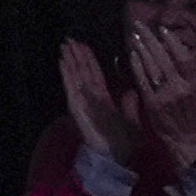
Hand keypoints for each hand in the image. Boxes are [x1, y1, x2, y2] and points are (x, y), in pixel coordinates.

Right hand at [56, 38, 139, 177]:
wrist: (115, 157)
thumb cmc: (124, 142)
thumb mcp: (132, 122)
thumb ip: (129, 106)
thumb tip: (131, 90)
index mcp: (104, 98)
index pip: (96, 74)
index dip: (90, 60)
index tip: (84, 45)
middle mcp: (91, 96)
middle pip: (83, 71)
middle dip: (77, 55)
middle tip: (69, 39)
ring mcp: (82, 100)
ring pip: (76, 75)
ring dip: (70, 60)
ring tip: (64, 45)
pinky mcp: (76, 105)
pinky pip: (71, 86)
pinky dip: (66, 74)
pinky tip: (62, 62)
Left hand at [123, 19, 195, 173]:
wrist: (188, 140)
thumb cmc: (195, 116)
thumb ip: (193, 75)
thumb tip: (184, 51)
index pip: (184, 58)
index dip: (173, 42)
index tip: (162, 29)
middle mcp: (182, 89)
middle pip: (164, 59)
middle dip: (151, 40)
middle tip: (140, 26)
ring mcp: (166, 96)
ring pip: (152, 67)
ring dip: (142, 50)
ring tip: (134, 36)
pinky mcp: (153, 104)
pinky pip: (143, 81)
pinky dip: (137, 66)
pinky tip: (132, 55)